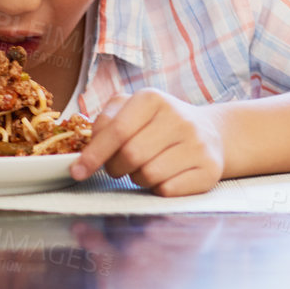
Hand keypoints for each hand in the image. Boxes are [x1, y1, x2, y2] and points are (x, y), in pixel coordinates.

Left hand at [70, 90, 227, 196]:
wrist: (212, 133)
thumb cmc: (160, 125)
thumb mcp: (132, 111)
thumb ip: (105, 124)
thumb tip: (85, 152)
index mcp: (153, 99)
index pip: (116, 130)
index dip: (93, 154)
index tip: (77, 171)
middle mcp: (179, 118)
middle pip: (130, 156)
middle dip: (115, 168)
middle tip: (118, 166)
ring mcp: (198, 144)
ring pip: (148, 175)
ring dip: (137, 178)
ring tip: (146, 167)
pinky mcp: (210, 169)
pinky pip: (168, 190)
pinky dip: (158, 189)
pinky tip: (165, 176)